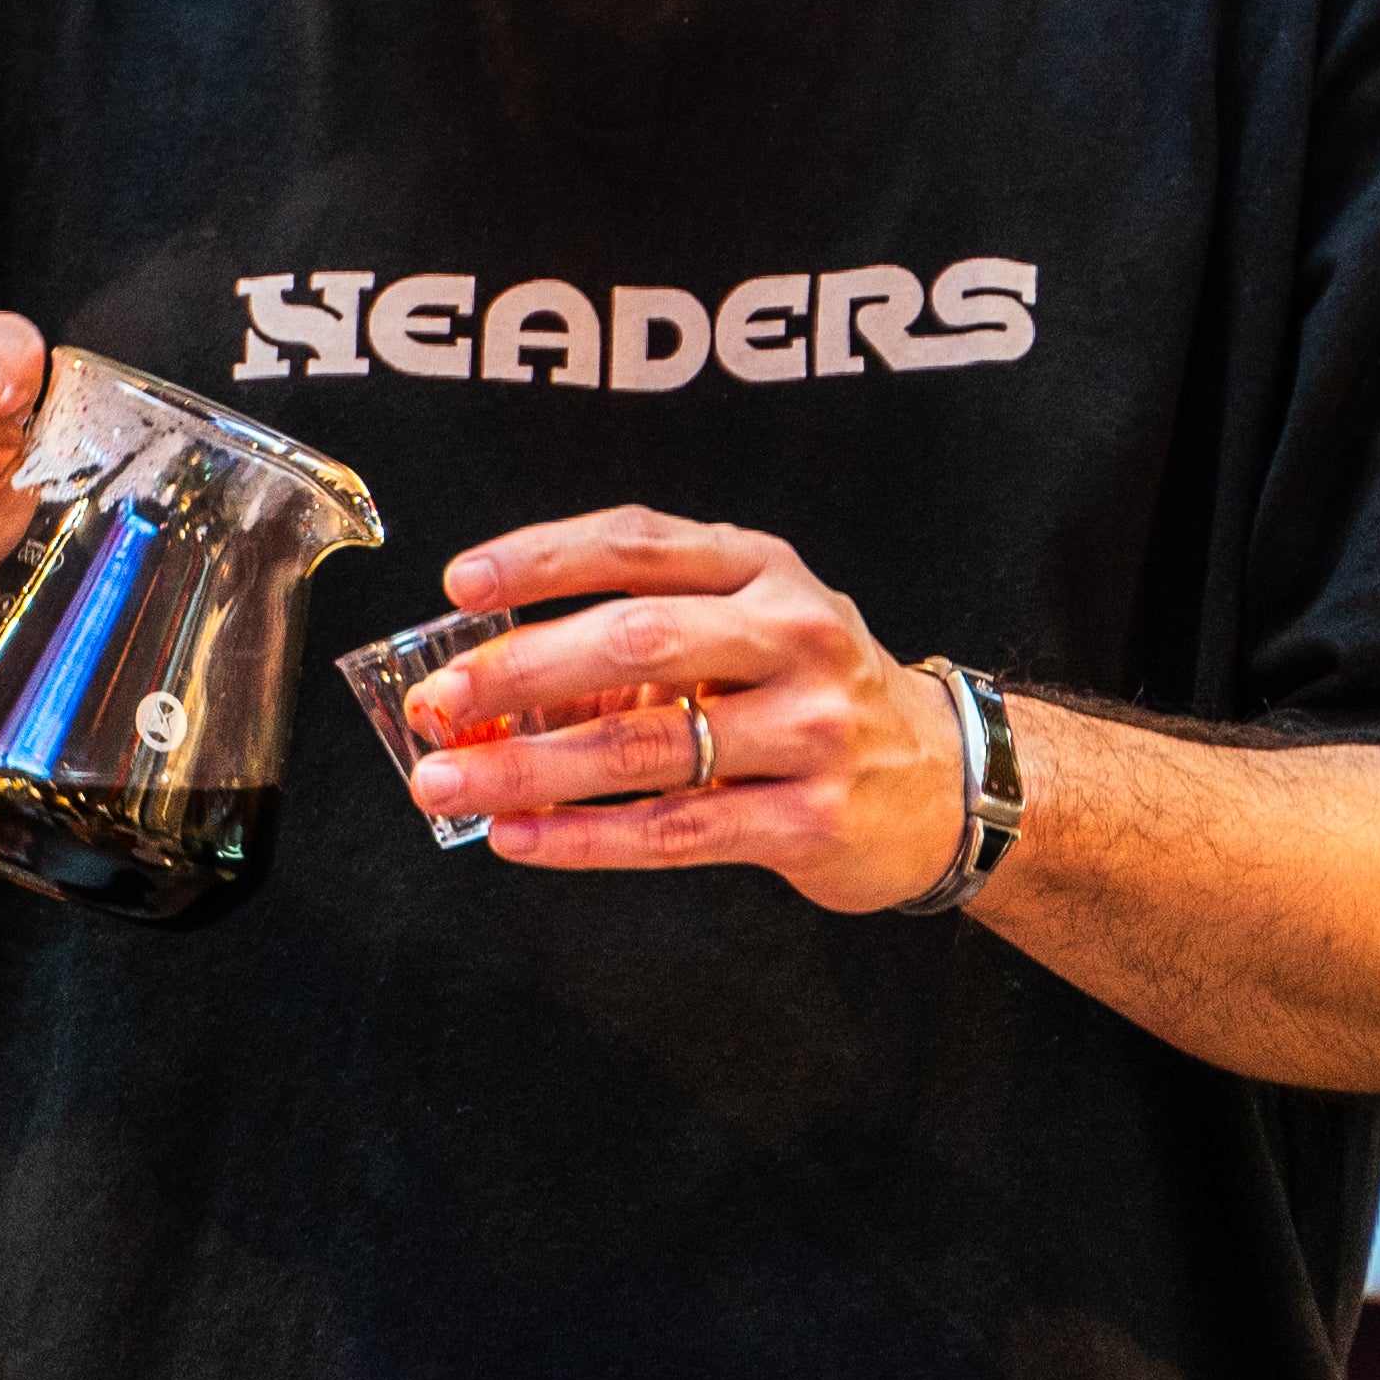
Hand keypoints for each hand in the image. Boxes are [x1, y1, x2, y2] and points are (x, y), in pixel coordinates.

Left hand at [406, 506, 967, 916]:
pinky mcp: (809, 817)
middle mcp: (792, 634)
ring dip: (527, 767)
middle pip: (637, 641)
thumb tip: (491, 673)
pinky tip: (516, 836)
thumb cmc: (809, 690)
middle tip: (439, 700)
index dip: (542, 559)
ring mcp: (809, 728)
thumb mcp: (749, 623)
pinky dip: (581, 837)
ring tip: (448, 781)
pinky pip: (673, 830)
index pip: (637, 543)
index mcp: (762, 568)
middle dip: (520, 670)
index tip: (461, 583)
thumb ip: (640, 629)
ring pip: (644, 748)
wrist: (940, 779)